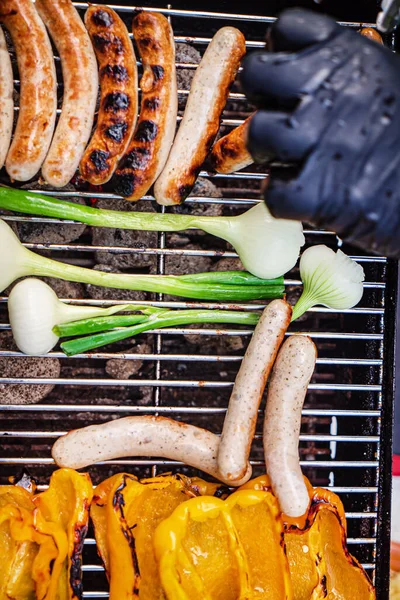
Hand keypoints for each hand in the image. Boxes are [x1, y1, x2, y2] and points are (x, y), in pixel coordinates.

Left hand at [241, 8, 399, 256]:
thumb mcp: (383, 79)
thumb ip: (338, 70)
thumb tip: (293, 69)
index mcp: (350, 58)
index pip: (286, 30)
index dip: (280, 56)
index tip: (284, 74)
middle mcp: (332, 94)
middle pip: (257, 79)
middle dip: (267, 101)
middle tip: (287, 123)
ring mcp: (321, 143)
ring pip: (259, 136)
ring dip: (273, 152)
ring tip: (302, 161)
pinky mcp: (318, 194)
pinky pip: (273, 191)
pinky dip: (285, 197)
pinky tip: (310, 192)